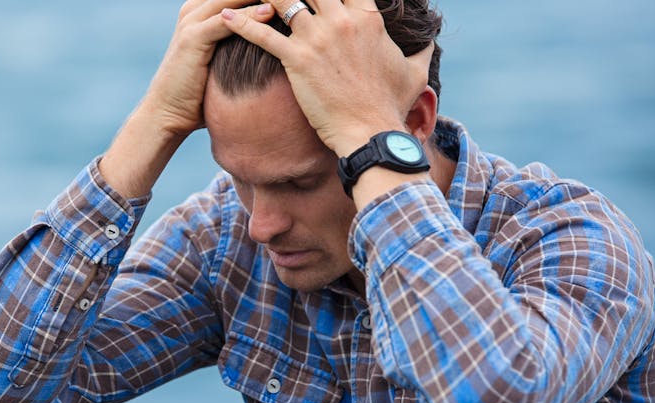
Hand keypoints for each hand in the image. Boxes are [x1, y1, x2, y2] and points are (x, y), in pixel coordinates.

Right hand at [141, 0, 276, 138]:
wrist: (167, 113)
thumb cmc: (199, 92)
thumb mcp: (223, 59)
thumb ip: (240, 43)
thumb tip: (275, 44)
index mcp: (202, 10)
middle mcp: (194, 9)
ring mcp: (191, 21)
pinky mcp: (192, 37)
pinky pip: (226, 20)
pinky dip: (249, 16)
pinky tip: (271, 14)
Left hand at [221, 0, 433, 155]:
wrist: (371, 133)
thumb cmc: (391, 106)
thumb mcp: (414, 74)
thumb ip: (421, 52)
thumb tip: (430, 44)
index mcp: (367, 19)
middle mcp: (342, 21)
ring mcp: (318, 38)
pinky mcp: (297, 60)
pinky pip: (262, 34)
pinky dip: (240, 23)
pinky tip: (224, 17)